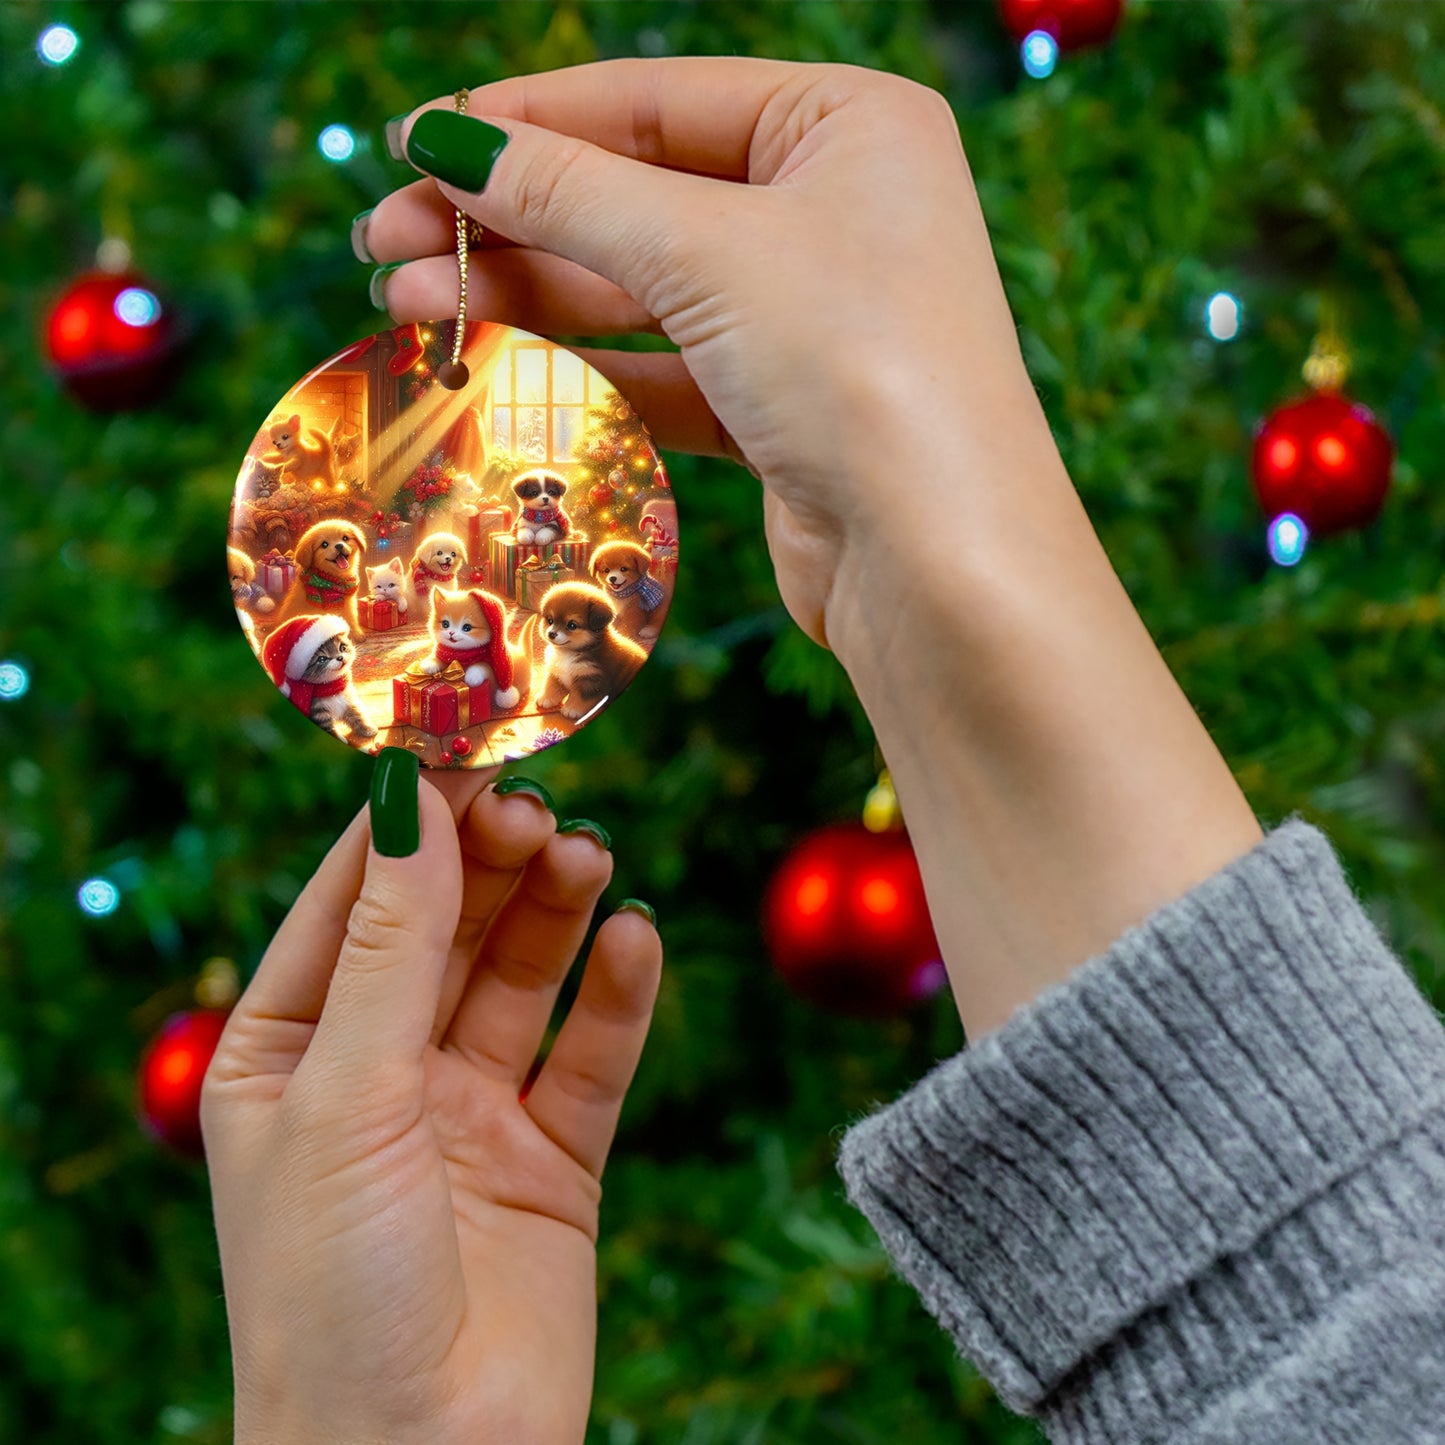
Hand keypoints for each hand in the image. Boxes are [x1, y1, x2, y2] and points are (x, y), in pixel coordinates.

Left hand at [202, 761, 661, 1444]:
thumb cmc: (331, 1293)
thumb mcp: (347, 1095)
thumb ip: (392, 946)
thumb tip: (413, 800)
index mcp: (289, 1052)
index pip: (353, 901)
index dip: (409, 821)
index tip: (465, 741)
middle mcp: (380, 1072)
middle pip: (446, 927)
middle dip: (490, 861)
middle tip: (538, 806)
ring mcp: (469, 1114)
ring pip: (521, 977)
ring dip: (555, 912)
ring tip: (588, 858)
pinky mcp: (552, 1160)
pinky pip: (591, 1056)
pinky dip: (617, 995)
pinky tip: (635, 941)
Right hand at [361, 57, 1048, 654]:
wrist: (940, 564)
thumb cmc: (858, 368)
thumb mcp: (706, 251)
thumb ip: (570, 192)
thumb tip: (447, 140)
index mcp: (847, 125)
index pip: (654, 100)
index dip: (525, 122)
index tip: (413, 144)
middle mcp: (834, 210)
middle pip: (636, 196)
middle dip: (507, 221)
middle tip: (384, 243)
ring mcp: (808, 315)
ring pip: (639, 290)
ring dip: (524, 298)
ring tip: (406, 308)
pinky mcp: (782, 409)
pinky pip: (662, 371)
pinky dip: (580, 372)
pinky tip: (490, 370)